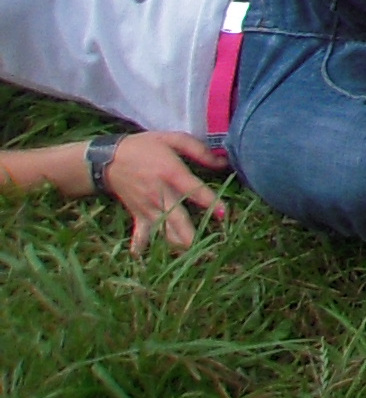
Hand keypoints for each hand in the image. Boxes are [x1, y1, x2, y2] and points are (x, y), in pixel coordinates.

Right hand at [103, 132, 229, 254]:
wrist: (110, 158)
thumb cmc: (146, 147)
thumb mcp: (173, 139)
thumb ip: (199, 150)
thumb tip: (222, 162)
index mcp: (171, 173)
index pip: (194, 190)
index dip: (210, 202)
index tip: (223, 214)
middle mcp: (160, 194)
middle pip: (177, 218)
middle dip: (190, 233)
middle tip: (205, 246)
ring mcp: (147, 207)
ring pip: (163, 230)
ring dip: (174, 243)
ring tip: (189, 254)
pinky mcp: (137, 214)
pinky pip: (140, 233)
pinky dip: (141, 245)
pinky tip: (143, 257)